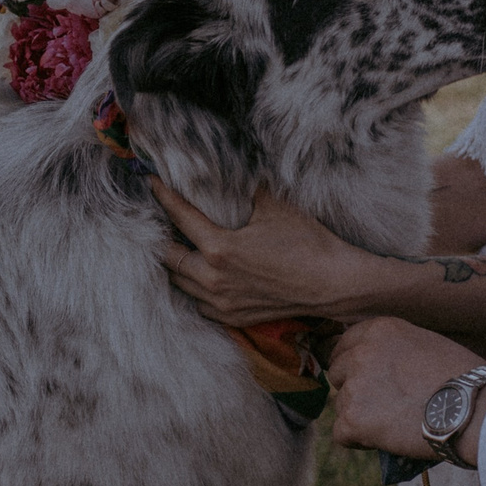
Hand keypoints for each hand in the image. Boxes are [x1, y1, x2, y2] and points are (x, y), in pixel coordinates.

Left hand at [153, 180, 379, 324]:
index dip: (163, 198)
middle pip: (168, 258)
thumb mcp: (273, 206)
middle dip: (159, 238)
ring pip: (180, 285)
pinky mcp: (234, 317)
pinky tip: (198, 275)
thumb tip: (229, 168)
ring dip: (175, 265)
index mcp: (220, 249)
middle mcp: (214, 280)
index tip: (151, 184)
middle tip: (156, 220)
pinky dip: (193, 289)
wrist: (333, 283)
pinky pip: (199, 305)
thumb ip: (244, 188)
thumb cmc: (307, 242)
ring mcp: (222, 303)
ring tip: (174, 246)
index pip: (179, 218)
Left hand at [327, 318, 485, 462]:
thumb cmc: (462, 378)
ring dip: (360, 415)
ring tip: (394, 422)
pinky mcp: (353, 420)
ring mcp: (354, 387)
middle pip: (337, 373)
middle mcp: (360, 353)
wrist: (472, 410)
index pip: (344, 344)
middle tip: (383, 404)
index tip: (370, 380)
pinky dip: (359, 440)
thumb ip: (395, 348)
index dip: (355, 365)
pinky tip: (385, 439)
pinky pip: (341, 434)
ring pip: (341, 404)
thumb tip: (380, 365)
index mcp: (378, 330)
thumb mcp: (426, 343)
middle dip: (354, 389)